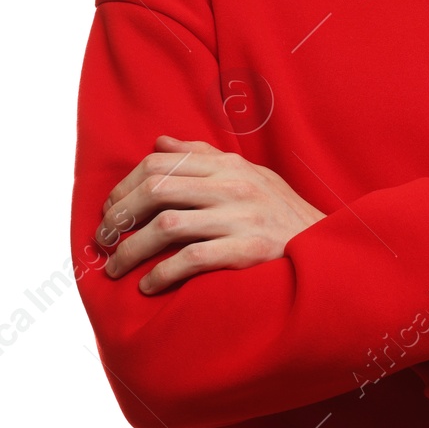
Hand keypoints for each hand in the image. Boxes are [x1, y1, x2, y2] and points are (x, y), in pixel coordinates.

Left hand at [96, 136, 326, 293]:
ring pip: (166, 226)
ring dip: (131, 250)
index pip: (160, 163)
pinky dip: (162, 273)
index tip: (109, 209)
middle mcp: (231, 185)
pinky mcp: (248, 251)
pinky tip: (149, 286)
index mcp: (227, 165)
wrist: (326, 247)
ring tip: (114, 269)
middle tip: (102, 241)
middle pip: (156, 190)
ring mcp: (240, 217)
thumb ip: (203, 156)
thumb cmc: (281, 212)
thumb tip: (159, 142)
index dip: (125, 186)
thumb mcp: (249, 174)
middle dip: (119, 216)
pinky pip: (192, 259)